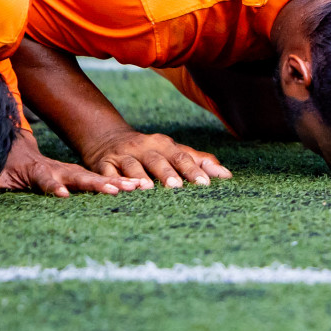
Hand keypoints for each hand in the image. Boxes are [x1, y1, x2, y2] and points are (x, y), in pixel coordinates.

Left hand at [0, 129, 143, 197]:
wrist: (13, 145)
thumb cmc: (1, 163)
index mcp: (34, 170)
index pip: (45, 179)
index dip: (53, 186)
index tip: (62, 194)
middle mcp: (56, 169)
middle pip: (78, 176)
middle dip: (96, 183)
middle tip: (115, 189)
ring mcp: (68, 171)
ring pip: (93, 176)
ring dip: (114, 182)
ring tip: (135, 188)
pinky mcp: (76, 175)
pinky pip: (96, 179)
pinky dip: (116, 182)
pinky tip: (135, 188)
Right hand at [82, 128, 232, 188]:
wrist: (108, 139)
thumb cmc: (150, 151)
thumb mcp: (173, 151)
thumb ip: (198, 161)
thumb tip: (227, 175)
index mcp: (164, 144)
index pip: (181, 157)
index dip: (193, 170)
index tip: (205, 184)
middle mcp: (144, 148)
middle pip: (157, 160)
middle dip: (167, 173)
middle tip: (177, 187)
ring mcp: (123, 156)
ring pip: (132, 166)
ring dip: (139, 177)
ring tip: (147, 188)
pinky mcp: (103, 165)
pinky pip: (106, 174)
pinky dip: (111, 182)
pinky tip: (117, 191)